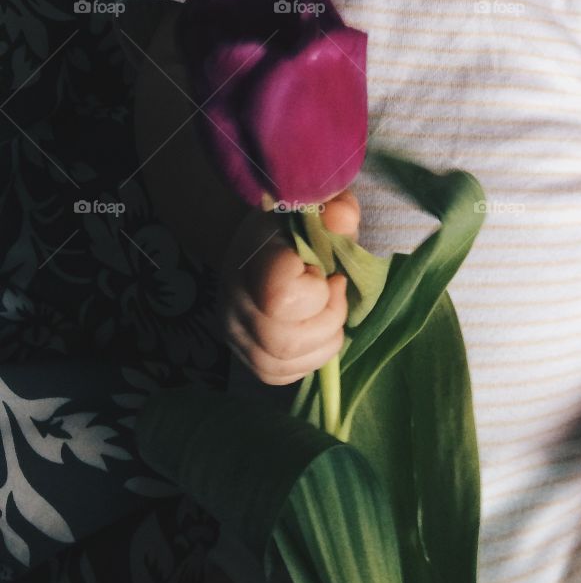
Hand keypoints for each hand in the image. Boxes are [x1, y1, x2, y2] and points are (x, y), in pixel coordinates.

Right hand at [216, 189, 360, 384]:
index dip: (316, 292)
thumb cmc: (294, 222)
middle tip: (335, 292)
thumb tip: (344, 222)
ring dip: (323, 344)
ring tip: (328, 311)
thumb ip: (336, 210)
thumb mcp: (318, 206)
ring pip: (281, 365)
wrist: (255, 240)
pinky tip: (316, 332)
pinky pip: (278, 375)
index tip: (326, 272)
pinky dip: (308, 360)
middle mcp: (235, 299)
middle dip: (328, 321)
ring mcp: (233, 331)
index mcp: (254, 257)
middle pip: (284, 341)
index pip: (279, 296)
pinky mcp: (242, 354)